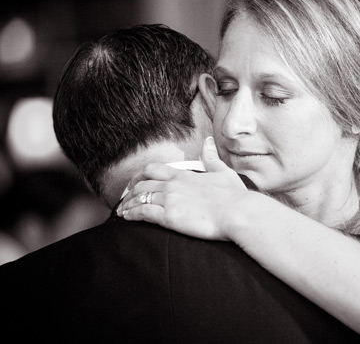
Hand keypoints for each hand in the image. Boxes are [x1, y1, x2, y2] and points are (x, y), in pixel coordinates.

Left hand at [117, 137, 248, 239]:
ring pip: (139, 197)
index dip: (140, 176)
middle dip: (129, 191)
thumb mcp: (223, 172)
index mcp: (184, 175)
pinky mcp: (169, 216)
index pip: (154, 170)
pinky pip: (143, 212)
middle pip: (142, 183)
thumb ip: (212, 158)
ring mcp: (170, 199)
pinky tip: (126, 217)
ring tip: (121, 212)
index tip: (134, 183)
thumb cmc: (234, 196)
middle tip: (123, 199)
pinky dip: (131, 213)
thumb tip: (207, 142)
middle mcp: (173, 184)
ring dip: (127, 204)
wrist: (238, 212)